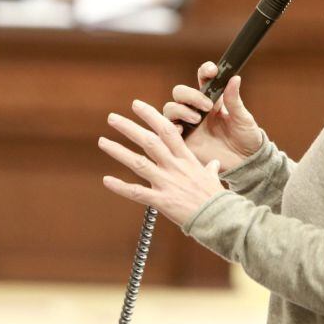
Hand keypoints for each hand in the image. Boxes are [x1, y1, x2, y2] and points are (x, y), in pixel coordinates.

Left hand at [99, 99, 225, 226]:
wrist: (221, 218)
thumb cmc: (217, 199)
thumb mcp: (213, 178)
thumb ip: (210, 169)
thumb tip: (214, 164)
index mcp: (186, 159)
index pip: (167, 130)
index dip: (151, 116)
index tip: (136, 105)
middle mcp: (175, 167)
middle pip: (149, 141)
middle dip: (129, 128)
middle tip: (112, 118)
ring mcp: (167, 183)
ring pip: (139, 163)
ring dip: (119, 151)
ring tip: (102, 141)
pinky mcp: (161, 201)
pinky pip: (137, 192)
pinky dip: (120, 186)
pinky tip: (106, 180)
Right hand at [163, 62, 261, 172]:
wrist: (245, 163)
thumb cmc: (246, 138)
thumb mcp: (243, 118)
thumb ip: (234, 100)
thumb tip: (235, 78)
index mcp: (213, 99)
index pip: (203, 79)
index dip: (204, 71)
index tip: (212, 71)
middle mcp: (197, 109)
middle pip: (180, 92)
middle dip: (191, 95)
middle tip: (207, 106)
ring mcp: (188, 124)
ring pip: (170, 108)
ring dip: (181, 110)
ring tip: (197, 119)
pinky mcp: (183, 140)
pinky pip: (167, 129)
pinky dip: (171, 126)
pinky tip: (181, 130)